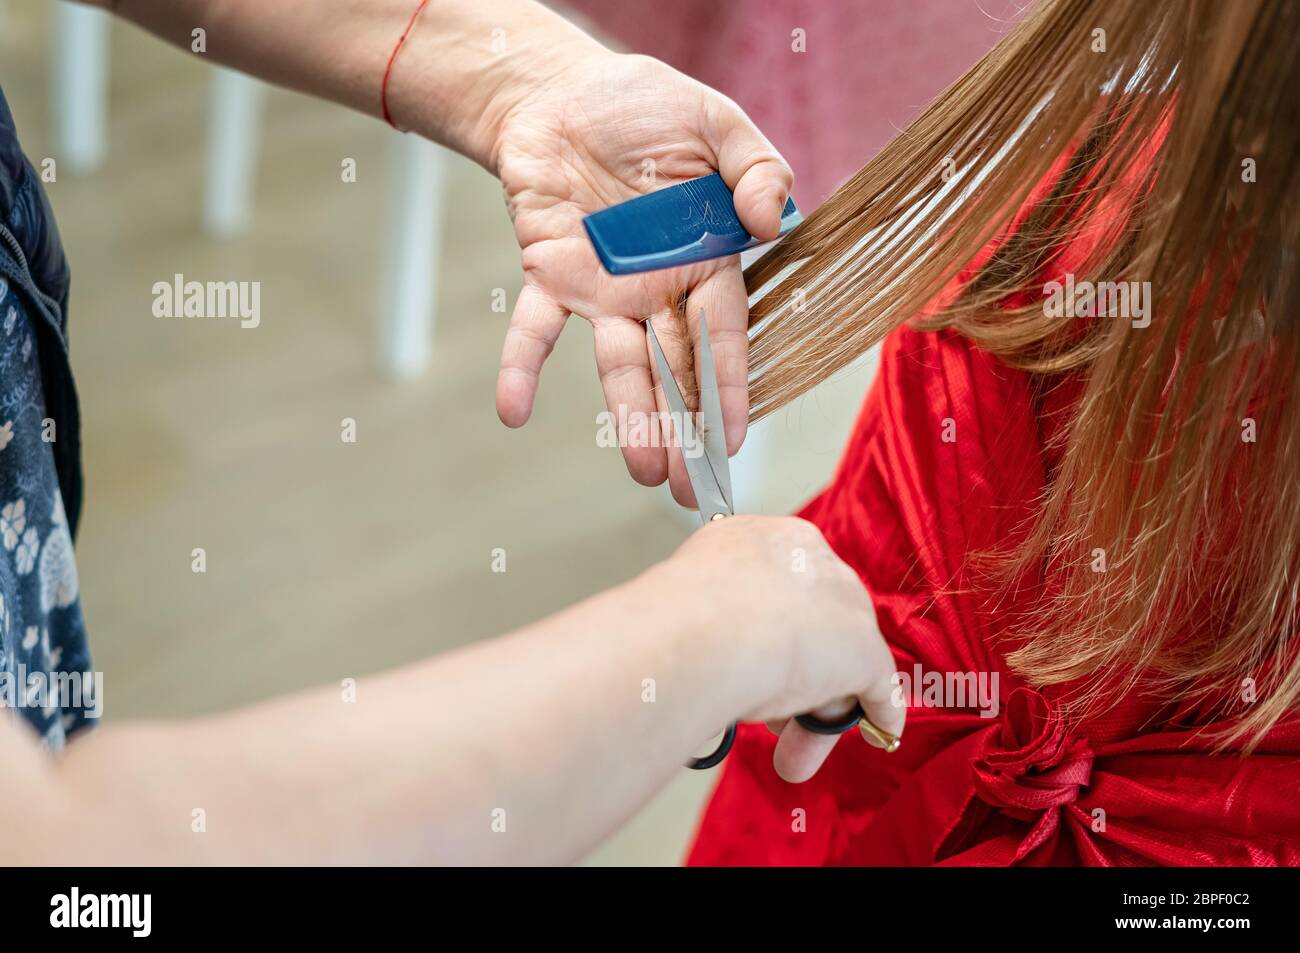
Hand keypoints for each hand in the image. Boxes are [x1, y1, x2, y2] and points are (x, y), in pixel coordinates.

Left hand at [490, 50, 792, 504]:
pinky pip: (534, 329)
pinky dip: (522, 367)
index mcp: (704, 258)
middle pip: (677, 369)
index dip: (730, 386)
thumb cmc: (646, 107)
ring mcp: (602, 288)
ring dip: (630, 418)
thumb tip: (771, 220)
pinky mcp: (548, 273)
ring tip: (645, 473)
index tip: (734, 441)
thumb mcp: (716, 121)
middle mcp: (655, 287)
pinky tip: (514, 412)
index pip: (724, 333)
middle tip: (695, 491)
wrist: (562, 92)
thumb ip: (755, 166)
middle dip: (688, 429)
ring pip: (620, 365)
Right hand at [657, 516, 903, 781]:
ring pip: (838, 664)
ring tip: (789, 757)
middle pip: (817, 628)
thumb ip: (720, 607)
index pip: (790, 592)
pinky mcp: (866, 652)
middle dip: (797, 680)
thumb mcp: (698, 589)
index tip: (761, 662)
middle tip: (772, 720)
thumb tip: (718, 637)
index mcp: (778, 541)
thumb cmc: (687, 611)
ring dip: (817, 715)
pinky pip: (880, 687)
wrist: (708, 627)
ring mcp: (846, 607)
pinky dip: (880, 713)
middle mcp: (819, 564)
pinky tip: (880, 733)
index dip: (776, 635)